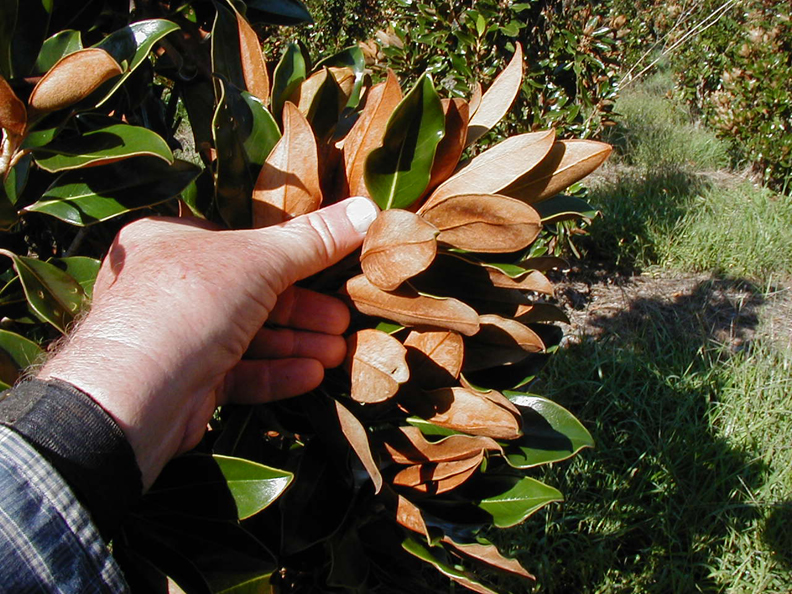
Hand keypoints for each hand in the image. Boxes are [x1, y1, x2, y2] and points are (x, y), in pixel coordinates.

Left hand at [39, 197, 378, 488]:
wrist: (135, 394)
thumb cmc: (191, 302)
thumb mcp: (260, 259)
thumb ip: (314, 239)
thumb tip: (368, 210)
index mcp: (171, 241)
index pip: (243, 244)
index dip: (293, 257)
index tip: (334, 268)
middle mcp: (169, 287)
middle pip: (252, 293)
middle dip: (303, 310)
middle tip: (343, 321)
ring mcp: (177, 337)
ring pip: (249, 336)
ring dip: (296, 343)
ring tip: (338, 352)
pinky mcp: (187, 382)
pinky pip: (239, 372)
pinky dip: (276, 372)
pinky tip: (312, 375)